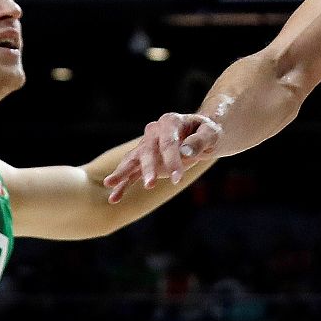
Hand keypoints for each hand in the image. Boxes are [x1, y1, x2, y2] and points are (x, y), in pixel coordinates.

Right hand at [103, 112, 221, 200]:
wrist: (200, 135)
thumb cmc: (208, 133)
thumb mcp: (211, 133)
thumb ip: (200, 140)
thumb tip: (186, 151)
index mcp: (170, 122)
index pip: (168, 142)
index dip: (172, 160)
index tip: (178, 179)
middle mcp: (154, 132)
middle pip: (147, 151)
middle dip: (148, 168)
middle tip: (150, 185)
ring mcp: (147, 146)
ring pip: (133, 160)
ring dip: (123, 173)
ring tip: (109, 183)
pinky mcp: (144, 161)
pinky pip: (131, 173)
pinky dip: (122, 185)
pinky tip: (113, 198)